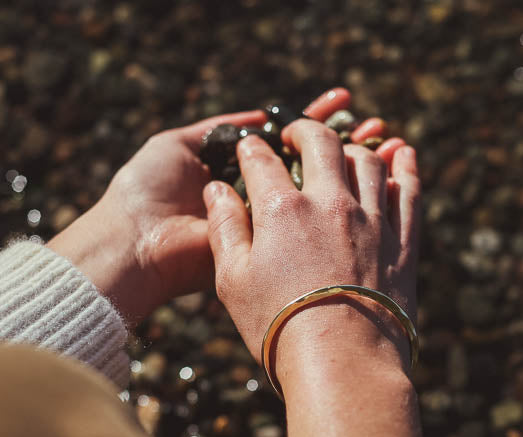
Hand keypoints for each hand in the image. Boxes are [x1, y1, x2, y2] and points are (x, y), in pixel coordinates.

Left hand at [47, 88, 368, 325]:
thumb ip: (222, 131)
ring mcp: (269, 226)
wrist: (137, 242)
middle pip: (311, 165)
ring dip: (354, 168)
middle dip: (344, 143)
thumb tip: (261, 117)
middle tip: (376, 124)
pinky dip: (343, 205)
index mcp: (239, 172)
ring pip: (319, 193)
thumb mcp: (180, 145)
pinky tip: (374, 181)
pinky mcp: (271, 249)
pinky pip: (309, 224)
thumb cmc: (148, 188)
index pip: (286, 142)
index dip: (315, 122)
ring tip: (386, 143)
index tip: (345, 103)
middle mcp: (260, 199)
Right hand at [203, 120, 420, 383]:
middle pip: (321, 141)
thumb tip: (216, 188)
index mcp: (282, 209)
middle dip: (304, 129)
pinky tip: (404, 154)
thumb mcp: (232, 281)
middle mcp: (330, 203)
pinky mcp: (403, 242)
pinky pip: (408, 192)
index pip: (261, 159)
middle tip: (296, 135)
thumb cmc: (279, 326)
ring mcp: (372, 220)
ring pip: (368, 161)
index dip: (251, 148)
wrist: (344, 364)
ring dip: (352, 149)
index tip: (249, 147)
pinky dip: (406, 168)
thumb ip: (224, 227)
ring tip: (343, 153)